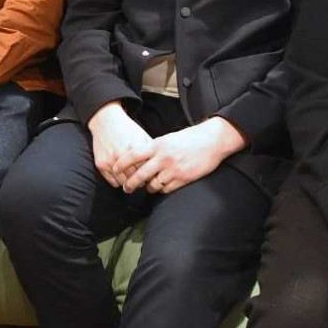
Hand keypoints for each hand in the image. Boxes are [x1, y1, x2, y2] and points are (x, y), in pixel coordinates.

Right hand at [87, 102, 154, 188]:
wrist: (106, 121)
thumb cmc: (127, 129)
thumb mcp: (142, 136)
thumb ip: (151, 150)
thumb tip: (161, 165)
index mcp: (134, 147)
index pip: (146, 170)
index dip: (151, 175)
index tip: (153, 176)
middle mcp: (121, 155)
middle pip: (135, 178)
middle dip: (141, 181)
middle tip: (144, 180)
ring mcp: (110, 160)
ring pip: (124, 182)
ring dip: (130, 183)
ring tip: (133, 179)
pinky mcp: (101, 164)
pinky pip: (113, 182)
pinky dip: (119, 182)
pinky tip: (123, 176)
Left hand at [120, 116, 244, 194]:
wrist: (212, 141)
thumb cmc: (190, 138)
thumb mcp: (168, 139)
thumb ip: (154, 148)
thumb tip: (140, 158)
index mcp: (158, 145)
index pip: (133, 155)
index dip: (121, 163)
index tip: (115, 169)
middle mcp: (163, 158)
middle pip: (140, 175)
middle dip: (131, 184)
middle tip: (127, 188)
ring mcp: (173, 169)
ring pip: (153, 185)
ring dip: (149, 187)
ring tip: (148, 186)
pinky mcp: (183, 178)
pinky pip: (166, 189)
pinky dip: (162, 189)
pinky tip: (163, 186)